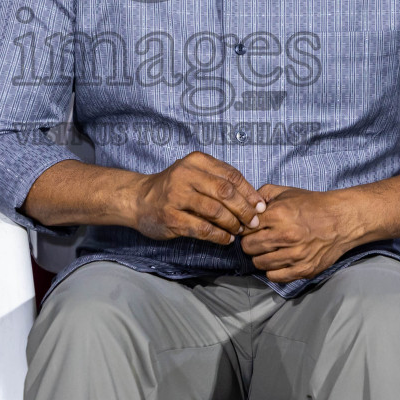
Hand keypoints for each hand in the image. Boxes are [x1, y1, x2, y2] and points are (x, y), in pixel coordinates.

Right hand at [131, 151, 265, 244]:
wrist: (138, 199)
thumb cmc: (173, 188)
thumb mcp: (194, 174)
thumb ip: (219, 181)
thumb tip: (253, 200)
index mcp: (196, 161)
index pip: (231, 175)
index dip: (249, 192)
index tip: (260, 206)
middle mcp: (185, 175)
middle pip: (225, 192)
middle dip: (244, 209)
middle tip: (253, 222)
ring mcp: (176, 196)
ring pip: (215, 210)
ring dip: (232, 223)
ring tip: (238, 230)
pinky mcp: (170, 217)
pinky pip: (202, 228)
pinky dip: (218, 235)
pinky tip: (225, 238)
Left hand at [240, 185, 362, 282]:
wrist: (342, 220)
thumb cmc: (313, 205)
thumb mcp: (287, 191)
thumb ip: (263, 194)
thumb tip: (246, 205)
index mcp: (279, 214)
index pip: (247, 227)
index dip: (246, 228)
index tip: (251, 229)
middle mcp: (286, 235)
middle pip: (249, 247)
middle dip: (250, 243)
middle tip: (257, 241)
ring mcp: (296, 255)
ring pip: (260, 263)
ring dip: (260, 257)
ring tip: (268, 251)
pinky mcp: (304, 269)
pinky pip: (275, 276)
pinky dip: (273, 270)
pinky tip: (278, 261)